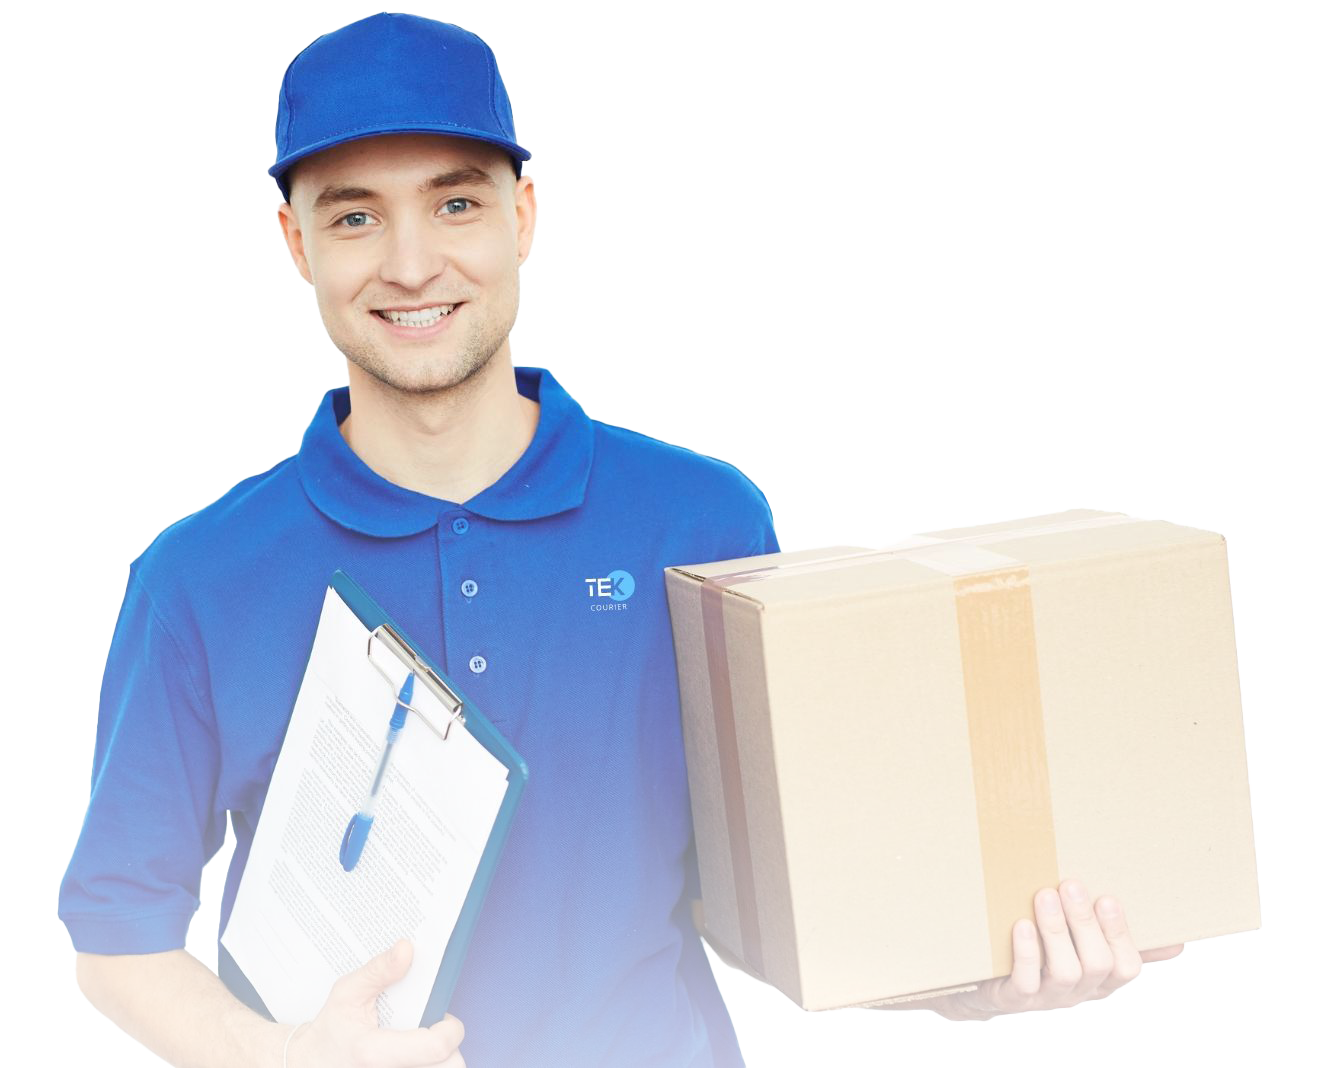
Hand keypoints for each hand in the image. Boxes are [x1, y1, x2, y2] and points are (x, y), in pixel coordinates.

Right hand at [289, 939, 465, 1065]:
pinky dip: (428, 1067)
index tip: (445, 1017)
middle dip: (451, 1049)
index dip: (451, 1029)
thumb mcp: (346, 993)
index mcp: (375, 1053)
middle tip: (436, 1032)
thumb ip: (379, 971)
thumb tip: (406, 949)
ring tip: (425, 1045)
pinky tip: (416, 1056)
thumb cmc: (331, 1030)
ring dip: (441, 1061)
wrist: (308, 1064)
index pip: (436, 1048)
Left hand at [932, 878, 1184, 1021]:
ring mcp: (1047, 996)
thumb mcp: (1085, 948)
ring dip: (1056, 931)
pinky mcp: (1014, 998)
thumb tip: (1176, 944)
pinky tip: (1022, 925)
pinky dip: (1026, 952)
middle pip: (1097, 965)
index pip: (1126, 966)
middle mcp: (1079, 990)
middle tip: (1073, 885)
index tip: (1108, 898)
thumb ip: (1123, 943)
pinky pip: (1025, 980)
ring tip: (1045, 896)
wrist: (989, 984)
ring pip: (1064, 971)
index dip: (1120, 935)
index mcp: (1101, 978)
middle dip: (1086, 924)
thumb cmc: (1043, 956)